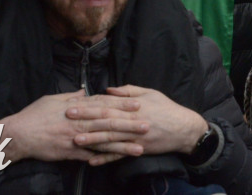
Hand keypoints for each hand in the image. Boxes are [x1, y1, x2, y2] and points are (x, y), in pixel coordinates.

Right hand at [0, 90, 142, 164]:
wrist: (18, 134)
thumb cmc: (34, 115)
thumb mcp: (53, 99)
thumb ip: (72, 97)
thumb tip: (84, 91)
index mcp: (77, 107)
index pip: (104, 104)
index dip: (122, 104)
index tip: (139, 104)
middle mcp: (78, 122)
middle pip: (108, 122)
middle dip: (129, 124)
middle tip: (147, 125)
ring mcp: (74, 138)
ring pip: (103, 141)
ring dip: (122, 145)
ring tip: (139, 148)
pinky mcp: (69, 153)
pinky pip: (89, 156)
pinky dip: (102, 158)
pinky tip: (117, 161)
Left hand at [68, 85, 208, 161]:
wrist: (184, 129)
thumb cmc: (166, 108)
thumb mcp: (150, 93)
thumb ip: (128, 91)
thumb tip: (107, 89)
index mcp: (133, 106)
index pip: (107, 104)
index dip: (89, 105)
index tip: (73, 104)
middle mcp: (133, 121)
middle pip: (105, 120)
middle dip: (85, 120)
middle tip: (67, 120)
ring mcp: (135, 137)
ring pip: (110, 139)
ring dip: (92, 140)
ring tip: (75, 141)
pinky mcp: (138, 149)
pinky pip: (119, 155)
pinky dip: (106, 159)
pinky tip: (92, 161)